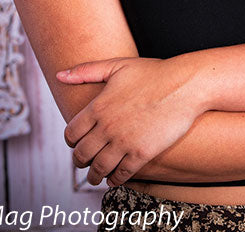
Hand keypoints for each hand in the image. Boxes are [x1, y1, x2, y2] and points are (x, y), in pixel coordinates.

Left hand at [56, 56, 204, 185]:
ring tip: (96, 176)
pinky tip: (116, 177)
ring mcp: (124, 142)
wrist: (184, 85)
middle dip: (80, 160)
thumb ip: (86, 71)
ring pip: (98, 168)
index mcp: (98, 106)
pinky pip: (121, 174)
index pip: (71, 133)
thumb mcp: (117, 65)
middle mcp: (107, 126)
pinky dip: (115, 179)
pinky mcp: (141, 154)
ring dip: (94, 175)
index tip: (76, 143)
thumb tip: (60, 74)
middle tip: (83, 163)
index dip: (71, 140)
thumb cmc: (153, 72)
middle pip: (81, 154)